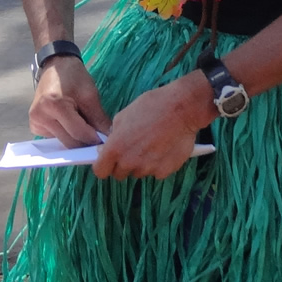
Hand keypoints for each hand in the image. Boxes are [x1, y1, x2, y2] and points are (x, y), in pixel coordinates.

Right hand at [29, 57, 111, 147]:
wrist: (56, 66)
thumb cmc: (74, 77)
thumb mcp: (90, 95)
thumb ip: (99, 119)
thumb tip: (110, 138)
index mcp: (54, 105)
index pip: (78, 133)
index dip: (94, 139)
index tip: (106, 141)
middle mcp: (40, 116)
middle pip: (69, 142)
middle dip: (86, 142)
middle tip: (99, 138)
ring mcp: (35, 122)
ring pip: (63, 142)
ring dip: (76, 140)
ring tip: (85, 128)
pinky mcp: (34, 126)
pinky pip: (54, 138)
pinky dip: (66, 135)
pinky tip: (70, 125)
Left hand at [93, 72, 212, 181]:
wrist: (182, 109)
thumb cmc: (151, 106)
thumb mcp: (124, 115)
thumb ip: (114, 135)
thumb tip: (108, 146)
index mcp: (115, 149)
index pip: (100, 171)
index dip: (103, 167)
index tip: (108, 161)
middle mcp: (129, 163)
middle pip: (119, 174)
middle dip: (123, 165)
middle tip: (133, 148)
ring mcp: (148, 169)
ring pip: (139, 172)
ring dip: (141, 163)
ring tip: (153, 144)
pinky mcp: (164, 172)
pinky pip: (156, 172)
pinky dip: (158, 164)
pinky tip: (164, 148)